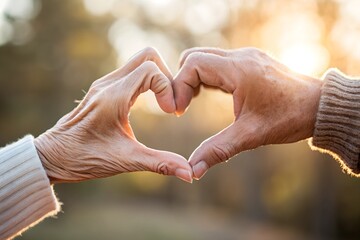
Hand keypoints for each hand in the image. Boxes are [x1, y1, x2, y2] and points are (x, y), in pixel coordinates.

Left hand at [35, 47, 192, 183]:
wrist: (52, 156)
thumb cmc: (83, 158)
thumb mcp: (124, 161)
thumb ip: (159, 163)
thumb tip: (189, 174)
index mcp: (113, 97)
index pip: (151, 70)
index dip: (168, 88)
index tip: (171, 113)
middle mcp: (108, 84)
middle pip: (148, 56)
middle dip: (166, 76)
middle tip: (170, 103)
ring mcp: (104, 84)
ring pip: (140, 61)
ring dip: (158, 78)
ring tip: (164, 104)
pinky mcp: (104, 88)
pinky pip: (132, 72)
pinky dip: (148, 81)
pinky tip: (151, 103)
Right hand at [173, 47, 322, 178]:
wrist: (320, 107)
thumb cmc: (289, 118)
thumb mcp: (251, 135)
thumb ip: (218, 150)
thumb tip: (193, 170)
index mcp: (239, 70)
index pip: (193, 64)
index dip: (178, 85)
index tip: (178, 110)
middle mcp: (240, 57)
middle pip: (194, 57)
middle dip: (182, 81)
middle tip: (181, 107)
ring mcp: (245, 57)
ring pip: (205, 57)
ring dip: (193, 78)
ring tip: (191, 103)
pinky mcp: (249, 62)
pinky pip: (218, 62)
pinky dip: (206, 76)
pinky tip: (207, 95)